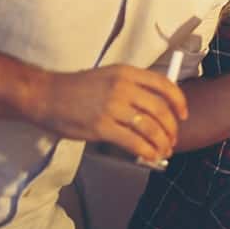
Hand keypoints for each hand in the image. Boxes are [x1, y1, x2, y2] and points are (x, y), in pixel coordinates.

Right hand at [37, 65, 187, 161]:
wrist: (45, 95)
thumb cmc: (77, 88)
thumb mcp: (109, 76)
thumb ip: (133, 87)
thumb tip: (159, 109)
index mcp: (127, 73)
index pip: (164, 85)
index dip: (179, 102)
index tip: (183, 114)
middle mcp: (123, 88)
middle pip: (160, 110)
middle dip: (171, 128)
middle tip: (172, 139)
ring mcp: (112, 108)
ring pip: (150, 128)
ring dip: (161, 142)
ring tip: (164, 150)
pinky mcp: (101, 127)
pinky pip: (133, 142)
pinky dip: (146, 151)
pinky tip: (150, 156)